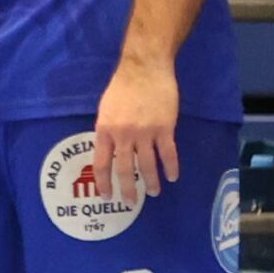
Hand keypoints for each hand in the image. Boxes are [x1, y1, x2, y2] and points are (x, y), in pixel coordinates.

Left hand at [94, 58, 179, 204]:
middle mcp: (123, 135)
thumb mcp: (105, 109)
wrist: (144, 69)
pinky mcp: (165, 129)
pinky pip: (168, 154)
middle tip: (129, 203)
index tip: (105, 196)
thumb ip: (107, 130)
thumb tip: (110, 149)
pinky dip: (171, 167)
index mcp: (104, 130)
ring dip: (151, 182)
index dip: (103, 182)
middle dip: (127, 189)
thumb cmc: (122, 87)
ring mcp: (144, 133)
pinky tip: (172, 177)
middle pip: (124, 169)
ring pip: (147, 165)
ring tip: (153, 192)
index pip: (101, 163)